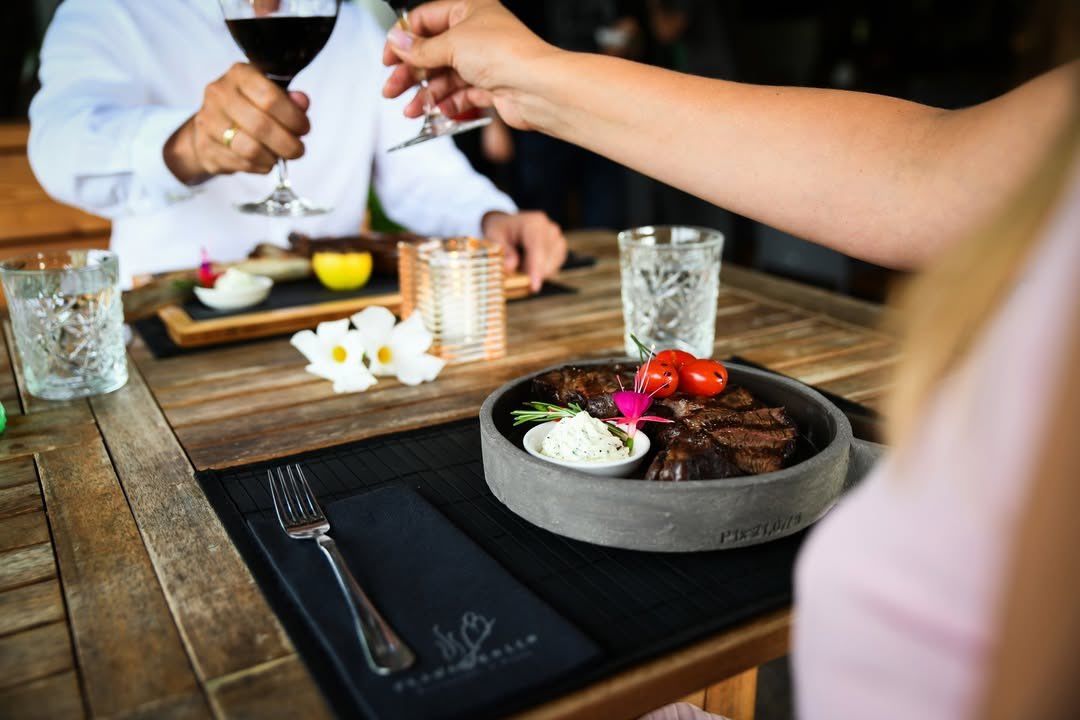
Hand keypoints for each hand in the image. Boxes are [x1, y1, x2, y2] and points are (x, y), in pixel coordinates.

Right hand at [164, 62, 309, 183]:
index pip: (270, 97)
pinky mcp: (205, 146)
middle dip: (287, 144)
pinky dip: (260, 166)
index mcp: (240, 74)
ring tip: (279, 156)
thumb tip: (302, 102)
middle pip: (261, 126)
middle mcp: (219, 94)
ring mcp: (208, 120)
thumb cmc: (248, 107)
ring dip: (273, 158)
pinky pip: (241, 163)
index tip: (304, 129)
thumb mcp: (271, 94)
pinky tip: (263, 160)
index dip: (294, 118)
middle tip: (297, 150)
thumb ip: (289, 99)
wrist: (211, 124)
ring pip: (250, 149)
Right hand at [381, 0, 558, 130]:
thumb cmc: (506, 54)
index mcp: (469, 9)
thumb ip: (421, 49)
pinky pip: (461, 95)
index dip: (404, 39)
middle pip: (433, 52)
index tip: (387, 58)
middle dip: (410, 73)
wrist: (538, 88)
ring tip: (410, 110)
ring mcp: (484, 61)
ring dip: (425, 94)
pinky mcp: (491, 87)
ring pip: (445, 77)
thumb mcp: (452, 44)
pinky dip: (447, 104)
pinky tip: (435, 113)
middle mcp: (477, 33)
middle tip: (391, 89)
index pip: (426, 19)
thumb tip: (396, 42)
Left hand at [482, 211, 566, 291]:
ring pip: (551, 267)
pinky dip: (540, 272)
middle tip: (512, 272)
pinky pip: (552, 269)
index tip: (534, 287)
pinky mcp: (560, 250)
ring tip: (519, 262)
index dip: (536, 269)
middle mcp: (550, 230)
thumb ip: (502, 251)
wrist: (510, 224)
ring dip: (534, 273)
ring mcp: (558, 239)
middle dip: (530, 273)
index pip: (538, 249)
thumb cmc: (501, 230)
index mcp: (533, 223)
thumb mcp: (493, 236)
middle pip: (546, 261)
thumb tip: (509, 268)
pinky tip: (528, 263)